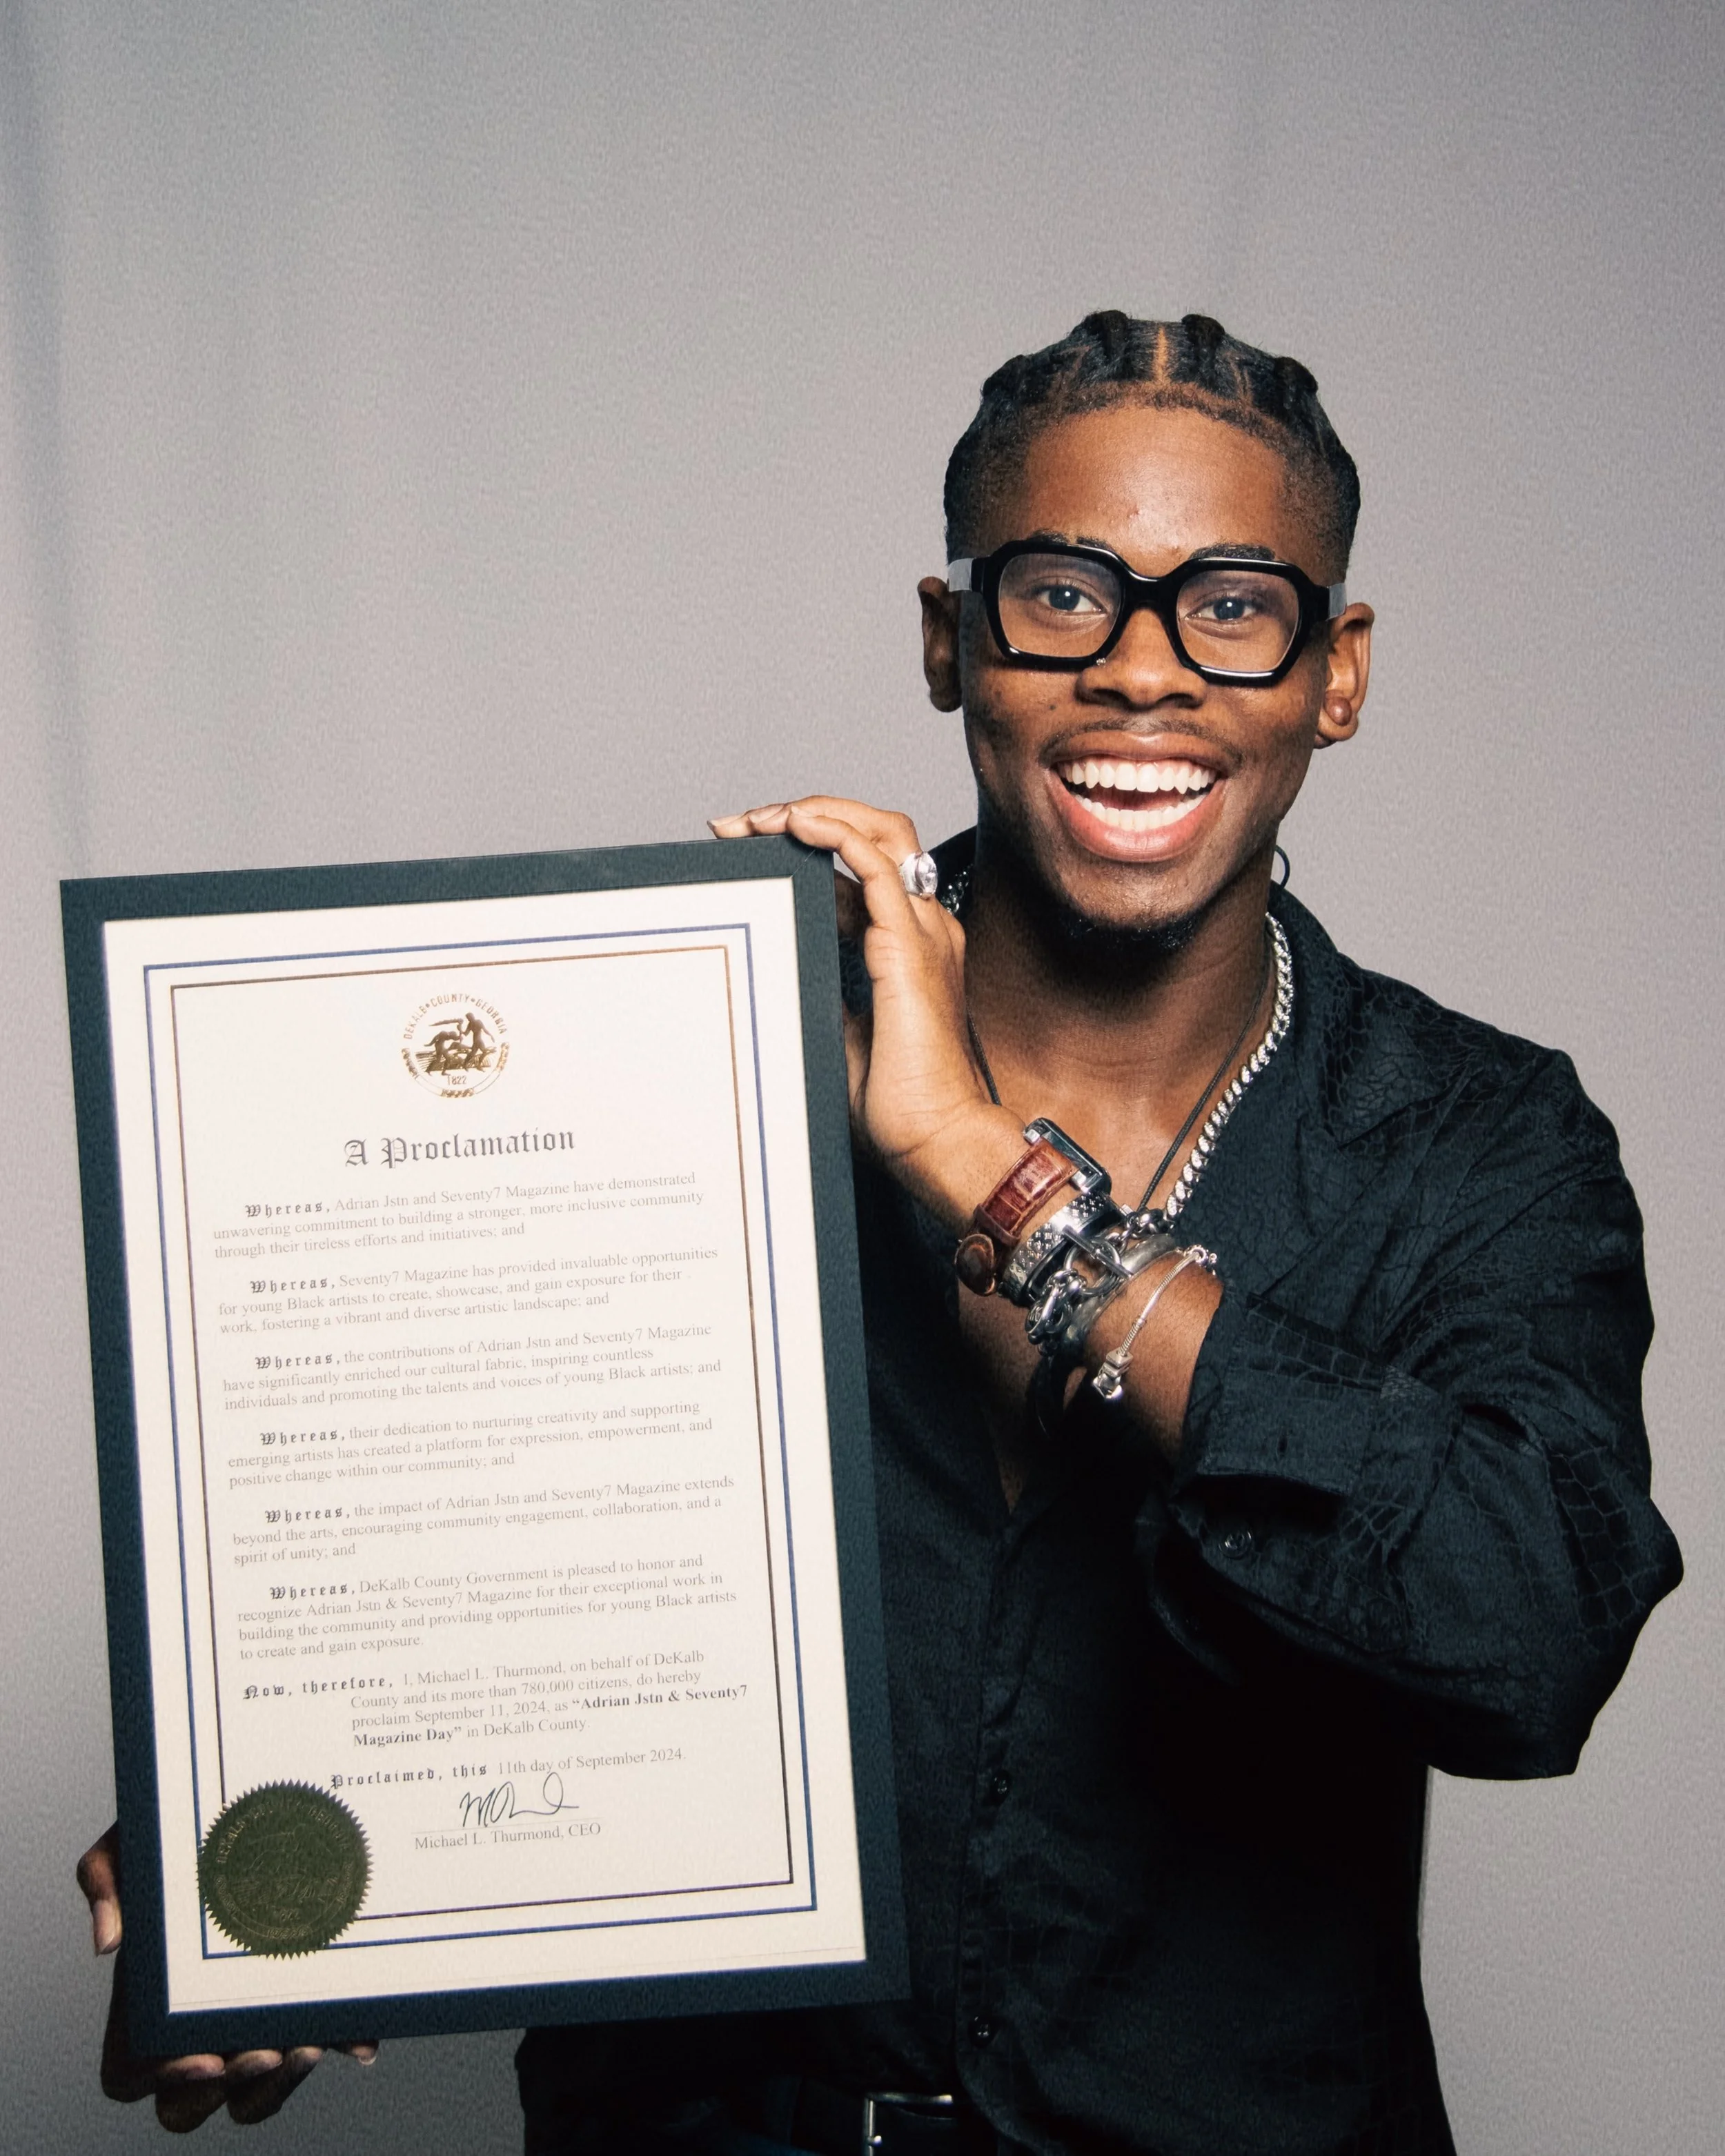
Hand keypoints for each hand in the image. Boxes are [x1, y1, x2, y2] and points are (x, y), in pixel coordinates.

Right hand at [78, 1824, 377, 2130]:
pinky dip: (340, 2045)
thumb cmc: (180, 1838)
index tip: (202, 2058)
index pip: (130, 2074)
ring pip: (252, 2095)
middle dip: (228, 2090)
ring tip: (309, 2044)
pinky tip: (361, 2036)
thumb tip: (108, 1940)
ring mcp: (246, 2020)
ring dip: (279, 2087)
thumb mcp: (135, 1840)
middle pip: (191, 2103)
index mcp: (144, 1999)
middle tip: (262, 2054)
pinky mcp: (299, 2005)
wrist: (250, 1809)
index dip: (158, 2079)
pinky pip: (319, 2047)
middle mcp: (191, 2023)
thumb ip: (104, 1877)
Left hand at [710, 797, 1022, 1223]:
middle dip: (809, 814)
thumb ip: (821, 988)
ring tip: (760, 818)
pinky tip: (795, 824)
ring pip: (879, 833)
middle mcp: (922, 928)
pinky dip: (836, 833)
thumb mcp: (839, 1030)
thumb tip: (778, 959)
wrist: (934, 1138)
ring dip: (815, 813)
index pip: (857, 870)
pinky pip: (876, 865)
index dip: (804, 848)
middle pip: (876, 833)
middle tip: (745, 824)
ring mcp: (922, 932)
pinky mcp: (909, 947)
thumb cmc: (897, 1103)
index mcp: (907, 946)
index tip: (745, 847)